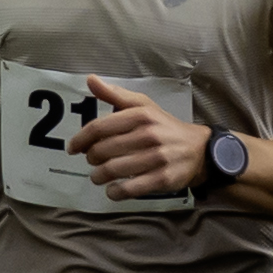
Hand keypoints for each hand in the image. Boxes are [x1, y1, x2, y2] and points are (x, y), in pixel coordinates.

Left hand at [73, 76, 209, 200]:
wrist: (199, 150)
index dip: (81, 139)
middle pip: (103, 151)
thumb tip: (90, 79)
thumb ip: (115, 94)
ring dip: (99, 176)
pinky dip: (115, 192)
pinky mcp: (163, 179)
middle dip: (91, 158)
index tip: (73, 148)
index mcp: (141, 115)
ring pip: (113, 171)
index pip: (99, 128)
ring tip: (99, 176)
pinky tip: (113, 190)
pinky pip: (129, 189)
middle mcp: (149, 135)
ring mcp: (157, 158)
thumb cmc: (164, 127)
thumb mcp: (143, 106)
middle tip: (92, 161)